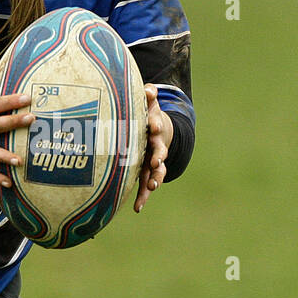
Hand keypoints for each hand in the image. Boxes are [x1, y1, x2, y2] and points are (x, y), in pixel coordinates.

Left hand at [134, 85, 172, 213]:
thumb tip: (149, 89)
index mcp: (154, 130)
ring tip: (153, 186)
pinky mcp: (148, 174)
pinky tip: (137, 208)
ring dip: (155, 179)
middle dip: (158, 156)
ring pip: (156, 172)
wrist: (159, 133)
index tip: (153, 125)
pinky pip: (145, 187)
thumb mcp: (149, 105)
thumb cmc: (148, 117)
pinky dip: (143, 197)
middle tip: (156, 160)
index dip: (155, 124)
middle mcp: (157, 147)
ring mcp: (154, 162)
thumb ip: (148, 97)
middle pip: (159, 152)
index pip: (156, 125)